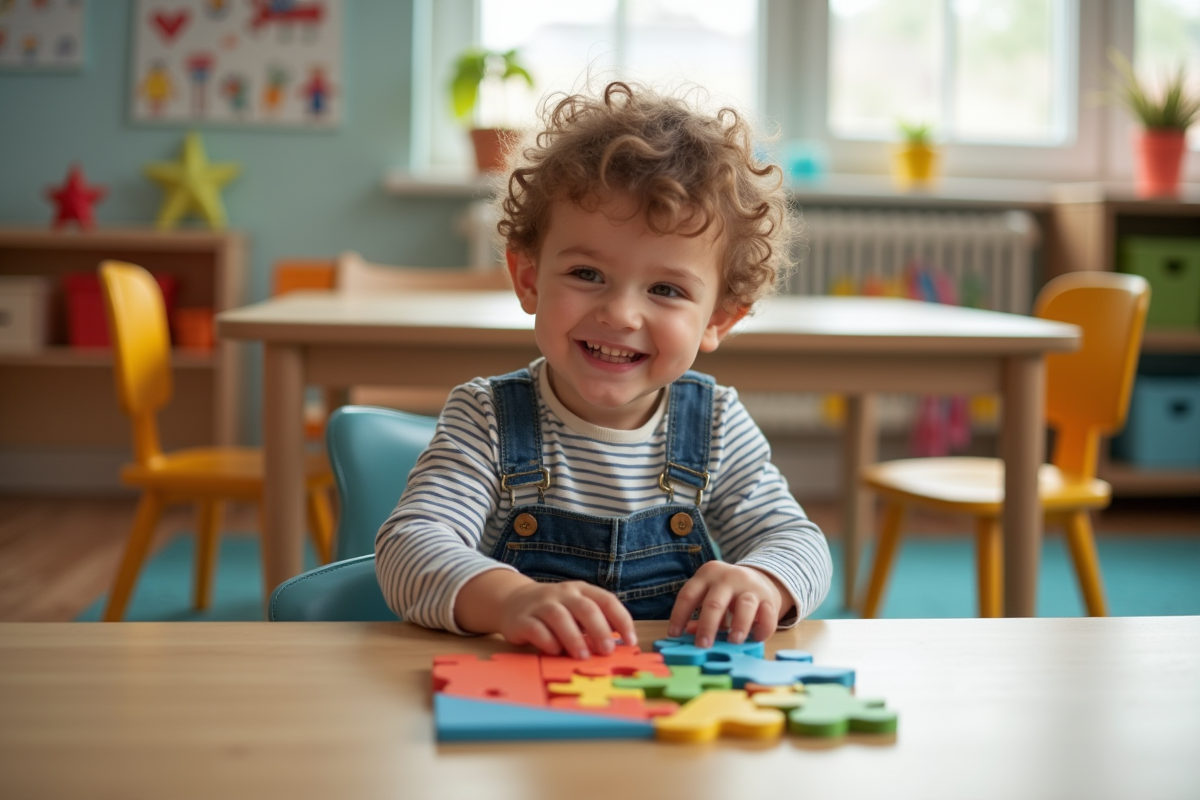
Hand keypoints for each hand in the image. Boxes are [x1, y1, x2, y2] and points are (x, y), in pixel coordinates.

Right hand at [499, 580, 636, 658]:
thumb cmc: (554, 611)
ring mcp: (541, 605)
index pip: (606, 600)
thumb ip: (594, 624)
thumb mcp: (576, 610)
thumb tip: (617, 646)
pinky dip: (547, 642)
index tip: (631, 641)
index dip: (621, 620)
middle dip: (599, 629)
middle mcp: (562, 594)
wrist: (513, 601)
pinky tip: (555, 652)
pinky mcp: (522, 619)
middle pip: (585, 607)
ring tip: (583, 656)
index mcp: (581, 590)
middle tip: (607, 651)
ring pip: (559, 617)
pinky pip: (536, 629)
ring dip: (574, 637)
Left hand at [667, 562, 791, 647]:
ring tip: (733, 641)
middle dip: (707, 626)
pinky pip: (768, 615)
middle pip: (715, 602)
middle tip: (702, 645)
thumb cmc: (727, 593)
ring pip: (745, 605)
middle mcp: (728, 577)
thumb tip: (688, 632)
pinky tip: (755, 638)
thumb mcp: (710, 596)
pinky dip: (762, 629)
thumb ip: (700, 614)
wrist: (760, 578)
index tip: (674, 635)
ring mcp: (750, 586)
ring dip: (739, 625)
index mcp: (707, 574)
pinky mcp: (769, 598)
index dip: (679, 615)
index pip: (688, 595)